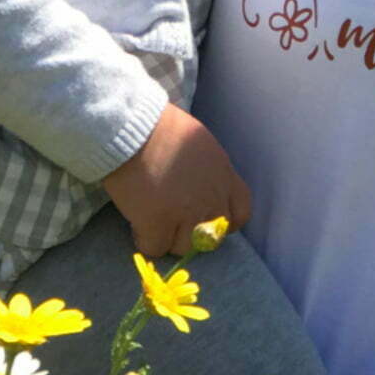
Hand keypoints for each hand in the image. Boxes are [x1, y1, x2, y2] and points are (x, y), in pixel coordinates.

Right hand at [100, 103, 252, 257]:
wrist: (133, 128)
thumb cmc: (160, 126)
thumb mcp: (199, 143)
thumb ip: (206, 171)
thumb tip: (197, 189)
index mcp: (223, 174)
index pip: (241, 213)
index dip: (224, 221)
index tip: (206, 219)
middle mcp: (211, 197)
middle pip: (213, 237)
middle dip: (194, 233)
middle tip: (174, 221)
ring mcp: (186, 213)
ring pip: (185, 247)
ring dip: (169, 238)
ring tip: (153, 222)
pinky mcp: (158, 223)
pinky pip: (155, 248)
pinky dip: (145, 240)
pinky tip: (138, 224)